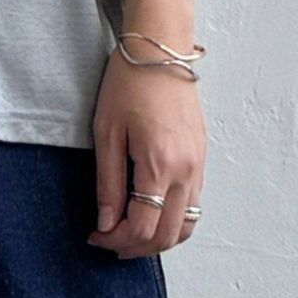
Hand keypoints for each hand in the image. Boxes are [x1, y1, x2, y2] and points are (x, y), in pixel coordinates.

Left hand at [87, 41, 207, 258]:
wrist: (159, 50)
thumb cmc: (128, 83)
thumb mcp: (106, 133)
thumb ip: (108, 183)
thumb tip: (106, 224)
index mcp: (160, 163)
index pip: (143, 226)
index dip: (116, 240)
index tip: (95, 237)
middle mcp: (187, 170)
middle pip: (168, 234)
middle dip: (136, 247)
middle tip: (109, 243)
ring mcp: (199, 165)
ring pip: (188, 225)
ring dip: (159, 239)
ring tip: (129, 235)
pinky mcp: (202, 157)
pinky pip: (195, 204)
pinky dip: (175, 220)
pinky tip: (150, 213)